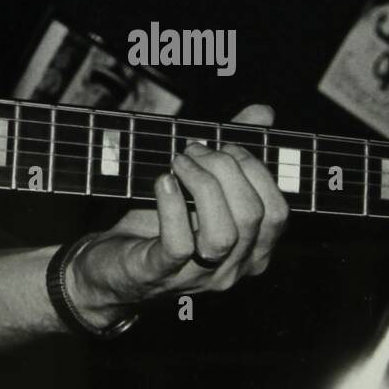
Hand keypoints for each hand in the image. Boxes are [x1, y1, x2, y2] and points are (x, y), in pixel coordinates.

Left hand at [67, 104, 288, 320]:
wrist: (112, 268)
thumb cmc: (160, 224)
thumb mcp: (200, 187)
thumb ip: (234, 152)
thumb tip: (264, 112)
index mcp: (251, 250)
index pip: (277, 211)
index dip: (256, 170)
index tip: (224, 144)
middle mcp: (232, 268)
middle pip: (252, 216)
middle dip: (226, 168)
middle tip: (193, 148)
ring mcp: (197, 276)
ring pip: (223, 234)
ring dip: (202, 185)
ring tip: (179, 161)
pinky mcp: (158, 273)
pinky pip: (178, 245)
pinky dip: (172, 206)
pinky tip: (163, 181)